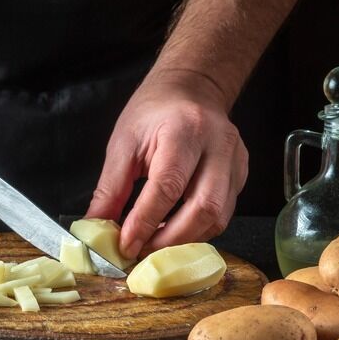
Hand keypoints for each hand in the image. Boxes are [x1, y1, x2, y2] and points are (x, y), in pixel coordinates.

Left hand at [86, 69, 248, 258]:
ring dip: (185, 240)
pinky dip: (198, 231)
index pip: (167, 186)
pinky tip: (174, 232)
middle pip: (203, 208)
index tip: (125, 244)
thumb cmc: (154, 111)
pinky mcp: (241, 174)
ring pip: (218, 217)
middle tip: (141, 252)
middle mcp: (218, 145)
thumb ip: (110, 188)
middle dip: (170, 239)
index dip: (145, 221)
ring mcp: (236, 161)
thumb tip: (97, 227)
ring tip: (154, 245)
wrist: (192, 88)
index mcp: (184, 130)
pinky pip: (224, 214)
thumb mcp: (123, 142)